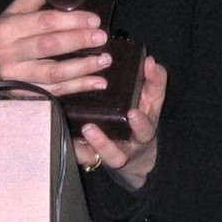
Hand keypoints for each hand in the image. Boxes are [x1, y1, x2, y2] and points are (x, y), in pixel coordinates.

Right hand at [0, 0, 109, 93]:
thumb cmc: (1, 36)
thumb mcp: (11, 13)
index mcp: (7, 29)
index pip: (44, 22)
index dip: (72, 20)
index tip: (94, 19)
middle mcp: (9, 53)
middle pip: (49, 46)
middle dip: (79, 40)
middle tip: (101, 37)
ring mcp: (16, 77)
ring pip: (54, 73)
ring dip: (83, 67)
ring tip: (105, 59)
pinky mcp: (25, 94)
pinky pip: (56, 91)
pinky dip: (79, 87)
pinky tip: (98, 82)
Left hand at [76, 55, 166, 189]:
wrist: (135, 146)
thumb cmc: (142, 115)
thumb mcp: (152, 99)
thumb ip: (155, 81)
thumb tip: (151, 61)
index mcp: (142, 132)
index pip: (145, 129)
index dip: (139, 124)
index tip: (132, 113)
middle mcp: (124, 148)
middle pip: (116, 155)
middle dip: (103, 143)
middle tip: (89, 128)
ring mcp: (106, 155)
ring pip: (92, 160)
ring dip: (84, 148)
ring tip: (77, 131)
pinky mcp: (91, 156)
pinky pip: (81, 158)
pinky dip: (74, 150)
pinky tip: (66, 138)